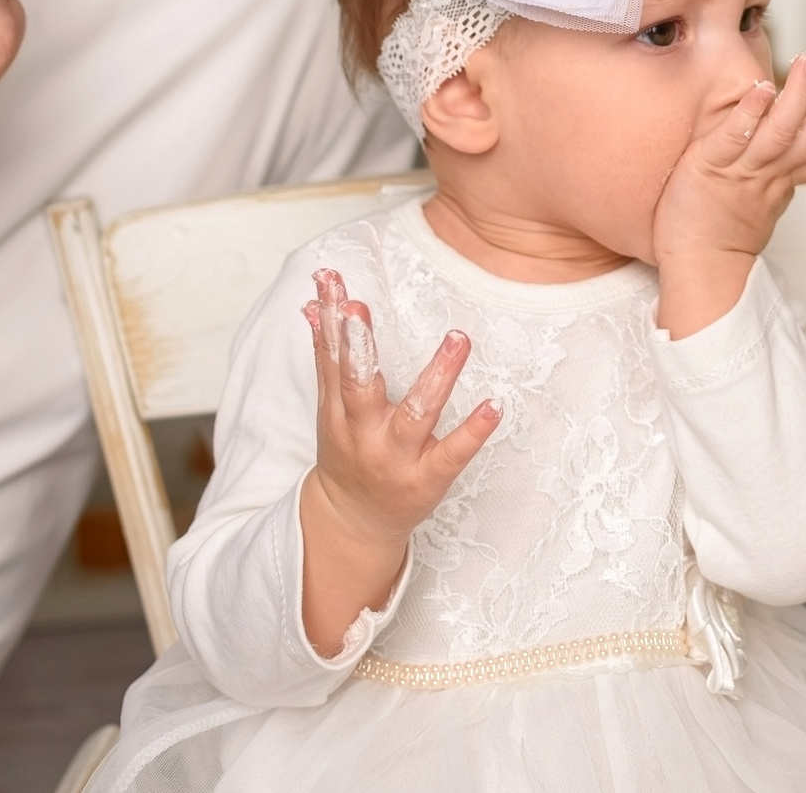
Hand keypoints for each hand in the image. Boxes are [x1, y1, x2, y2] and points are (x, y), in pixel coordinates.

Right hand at [297, 269, 497, 655]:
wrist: (353, 522)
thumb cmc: (348, 452)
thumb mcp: (330, 408)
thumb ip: (327, 356)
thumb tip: (312, 305)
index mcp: (338, 412)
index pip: (331, 359)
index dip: (330, 322)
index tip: (332, 284)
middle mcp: (363, 432)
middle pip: (358, 387)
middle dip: (358, 348)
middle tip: (359, 308)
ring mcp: (397, 457)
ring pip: (415, 414)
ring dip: (436, 375)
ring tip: (458, 337)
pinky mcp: (429, 478)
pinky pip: (453, 454)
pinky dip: (473, 431)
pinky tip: (494, 406)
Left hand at [652, 52, 805, 336]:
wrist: (695, 273)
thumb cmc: (714, 238)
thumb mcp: (756, 206)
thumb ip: (768, 177)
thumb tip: (777, 155)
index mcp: (782, 184)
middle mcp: (769, 176)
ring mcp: (742, 172)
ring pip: (781, 130)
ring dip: (797, 92)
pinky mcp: (709, 167)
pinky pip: (736, 138)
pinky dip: (752, 113)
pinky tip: (762, 88)